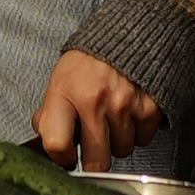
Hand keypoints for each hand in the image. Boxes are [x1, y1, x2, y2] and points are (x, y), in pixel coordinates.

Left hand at [33, 49, 161, 172]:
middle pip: (96, 161)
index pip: (56, 144)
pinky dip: (138, 132)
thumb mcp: (59, 79)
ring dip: (118, 142)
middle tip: (94, 147)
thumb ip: (50, 113)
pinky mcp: (149, 106)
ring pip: (122, 151)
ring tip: (113, 119)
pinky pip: (143, 139)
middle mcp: (94, 100)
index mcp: (65, 92)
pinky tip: (130, 114)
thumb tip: (46, 145)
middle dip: (94, 160)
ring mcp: (124, 104)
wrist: (128, 33)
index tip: (68, 156)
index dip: (61, 157)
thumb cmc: (89, 60)